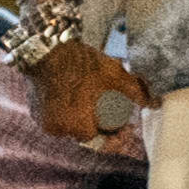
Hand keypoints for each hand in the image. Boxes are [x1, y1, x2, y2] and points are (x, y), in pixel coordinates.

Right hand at [24, 32, 140, 145]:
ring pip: (69, 128)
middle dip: (98, 127)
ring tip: (93, 106)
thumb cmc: (82, 63)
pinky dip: (66, 114)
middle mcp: (58, 130)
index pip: (99, 140)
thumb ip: (135, 92)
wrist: (46, 48)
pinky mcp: (35, 112)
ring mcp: (43, 122)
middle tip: (109, 112)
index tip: (122, 125)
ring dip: (81, 121)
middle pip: (84, 135)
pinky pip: (55, 120)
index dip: (113, 134)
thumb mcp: (114, 75)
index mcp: (78, 126)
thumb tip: (154, 104)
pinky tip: (76, 102)